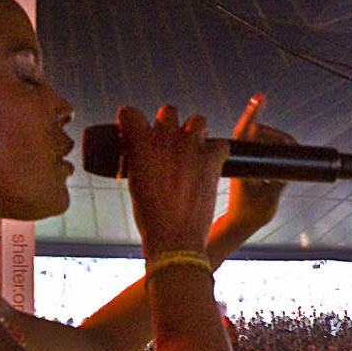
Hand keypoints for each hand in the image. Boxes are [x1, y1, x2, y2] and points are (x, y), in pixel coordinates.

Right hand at [119, 105, 228, 254]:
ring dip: (195, 132)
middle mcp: (165, 139)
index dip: (132, 120)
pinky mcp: (212, 159)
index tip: (135, 128)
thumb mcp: (135, 184)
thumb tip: (144, 155)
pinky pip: (221, 143)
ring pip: (197, 121)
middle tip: (170, 142)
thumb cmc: (151, 217)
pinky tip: (212, 162)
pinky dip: (217, 151)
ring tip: (193, 149)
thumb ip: (139, 161)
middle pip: (169, 112)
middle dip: (169, 124)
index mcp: (140, 144)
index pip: (130, 113)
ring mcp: (190, 146)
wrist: (174, 238)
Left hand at [221, 94, 292, 236]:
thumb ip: (280, 180)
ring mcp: (246, 161)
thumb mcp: (270, 198)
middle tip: (291, 144)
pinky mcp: (251, 166)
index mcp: (240, 163)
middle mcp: (240, 158)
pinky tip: (281, 157)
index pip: (245, 131)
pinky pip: (264, 150)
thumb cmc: (251, 214)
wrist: (239, 224)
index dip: (253, 112)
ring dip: (277, 142)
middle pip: (258, 132)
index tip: (260, 97)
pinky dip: (275, 149)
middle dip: (276, 134)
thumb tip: (289, 164)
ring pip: (262, 140)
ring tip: (285, 158)